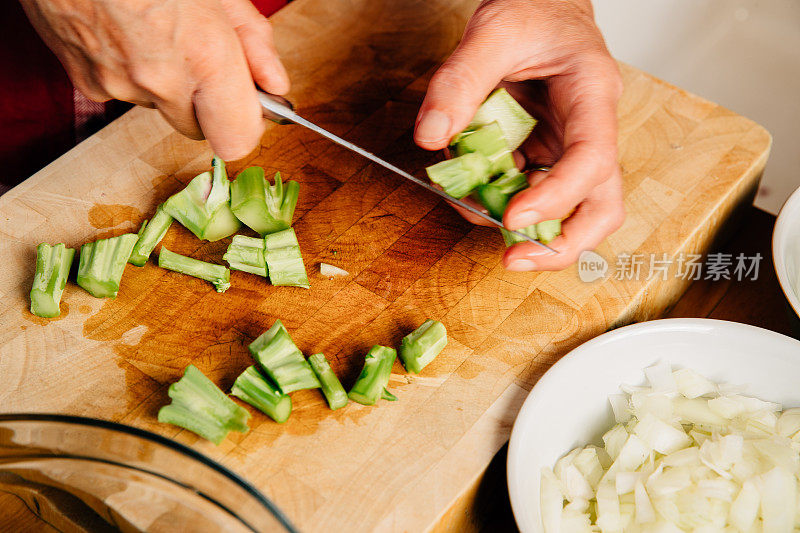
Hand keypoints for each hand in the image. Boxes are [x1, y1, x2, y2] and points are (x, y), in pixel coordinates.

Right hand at [20, 0, 289, 160]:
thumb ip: (253, 41)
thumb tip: (275, 83)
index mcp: (204, 56)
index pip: (238, 139)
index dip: (247, 125)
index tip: (250, 104)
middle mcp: (161, 81)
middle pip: (199, 127)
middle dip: (207, 101)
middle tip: (201, 56)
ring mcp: (118, 84)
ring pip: (160, 107)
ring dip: (167, 83)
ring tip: (157, 29)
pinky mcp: (86, 81)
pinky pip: (123, 91)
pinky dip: (130, 71)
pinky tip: (125, 30)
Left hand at [414, 0, 624, 270]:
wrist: (541, 6)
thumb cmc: (534, 10)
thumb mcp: (493, 32)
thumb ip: (460, 81)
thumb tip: (434, 137)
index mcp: (592, 96)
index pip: (592, 160)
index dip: (556, 198)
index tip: (512, 219)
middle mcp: (587, 131)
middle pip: (601, 206)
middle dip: (562, 243)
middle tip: (513, 258)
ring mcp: (566, 148)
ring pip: (567, 209)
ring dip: (524, 228)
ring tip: (475, 210)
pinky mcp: (542, 154)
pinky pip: (527, 191)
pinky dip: (499, 201)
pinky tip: (471, 189)